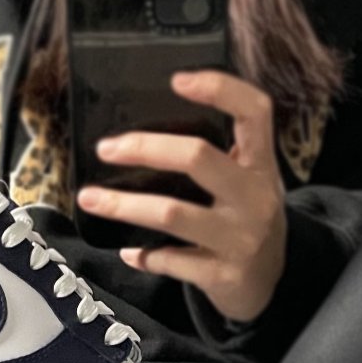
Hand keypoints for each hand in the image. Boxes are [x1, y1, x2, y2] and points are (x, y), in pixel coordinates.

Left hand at [76, 70, 286, 321]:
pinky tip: (129, 251)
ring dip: (124, 205)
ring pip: (172, 212)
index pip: (254, 112)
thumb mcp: (249, 184)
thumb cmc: (247, 221)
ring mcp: (240, 239)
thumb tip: (145, 136)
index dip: (220, 88)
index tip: (176, 79)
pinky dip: (143, 255)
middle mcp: (255, 199)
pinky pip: (170, 260)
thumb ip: (219, 158)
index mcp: (262, 165)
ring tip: (90, 198)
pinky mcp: (221, 275)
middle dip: (144, 148)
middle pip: (197, 157)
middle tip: (106, 148)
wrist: (270, 283)